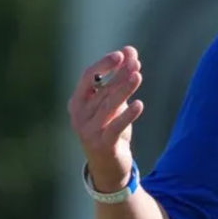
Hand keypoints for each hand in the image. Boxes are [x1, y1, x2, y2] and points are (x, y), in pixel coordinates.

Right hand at [67, 45, 144, 191]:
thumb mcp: (114, 104)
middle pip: (101, 90)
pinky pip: (116, 127)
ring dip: (124, 90)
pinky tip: (139, 104)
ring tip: (138, 76)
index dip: (103, 65)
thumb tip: (131, 52)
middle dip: (120, 75)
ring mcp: (89, 131)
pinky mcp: (102, 144)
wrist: (107, 166)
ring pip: (109, 106)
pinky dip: (128, 115)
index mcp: (77, 102)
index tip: (121, 55)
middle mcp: (79, 115)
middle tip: (136, 63)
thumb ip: (120, 79)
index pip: (87, 77)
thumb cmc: (109, 129)